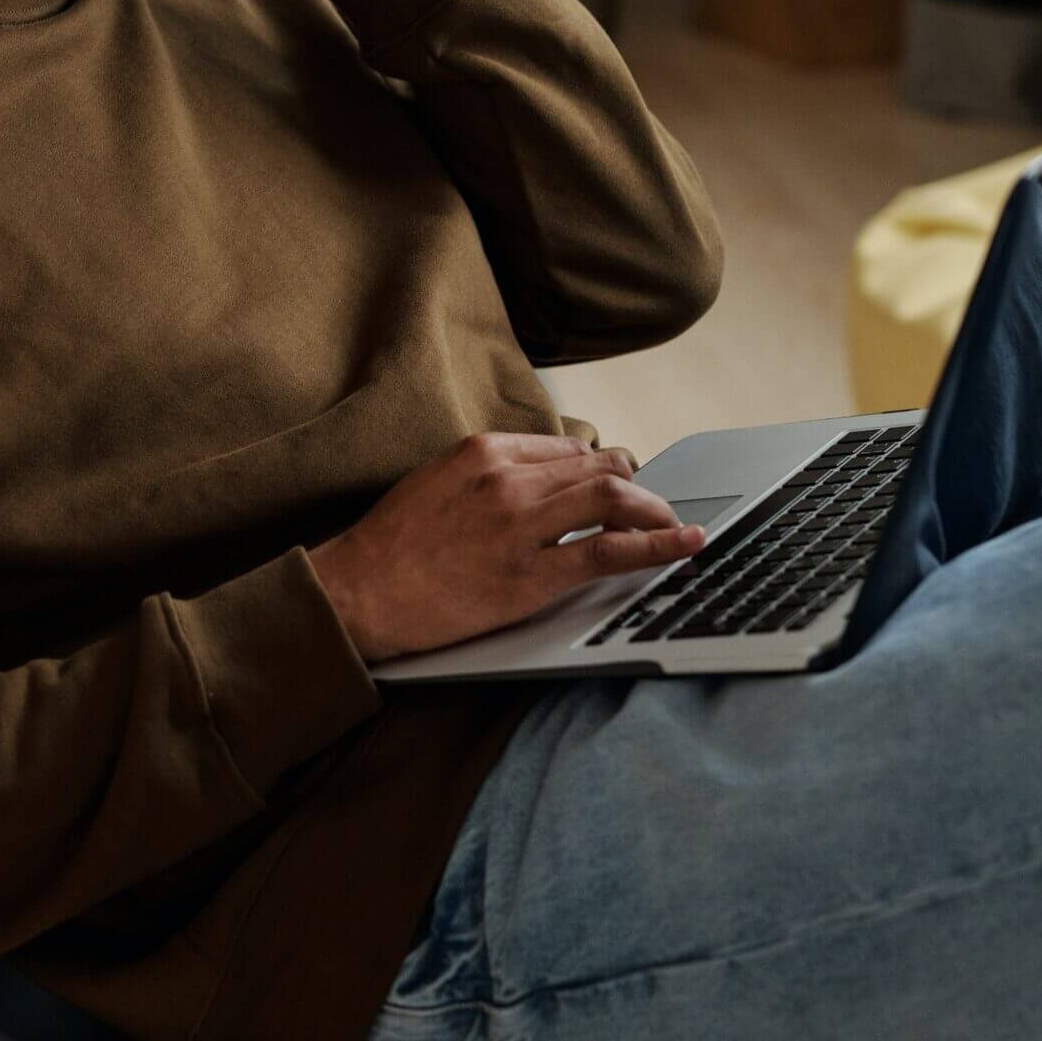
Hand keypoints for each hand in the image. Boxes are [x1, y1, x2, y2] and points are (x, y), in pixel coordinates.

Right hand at [307, 432, 706, 662]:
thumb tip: (538, 473)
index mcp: (485, 451)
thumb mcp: (435, 480)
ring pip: (614, 501)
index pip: (568, 450)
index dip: (603, 469)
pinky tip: (683, 546)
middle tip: (656, 507)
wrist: (358, 591)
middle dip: (638, 487)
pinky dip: (656, 547)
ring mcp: (521, 526)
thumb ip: (487, 471)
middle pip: (601, 469)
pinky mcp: (530, 576)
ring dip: (656, 511)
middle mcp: (509, 479)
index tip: (619, 484)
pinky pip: (608, 553)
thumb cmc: (390, 544)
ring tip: (677, 527)